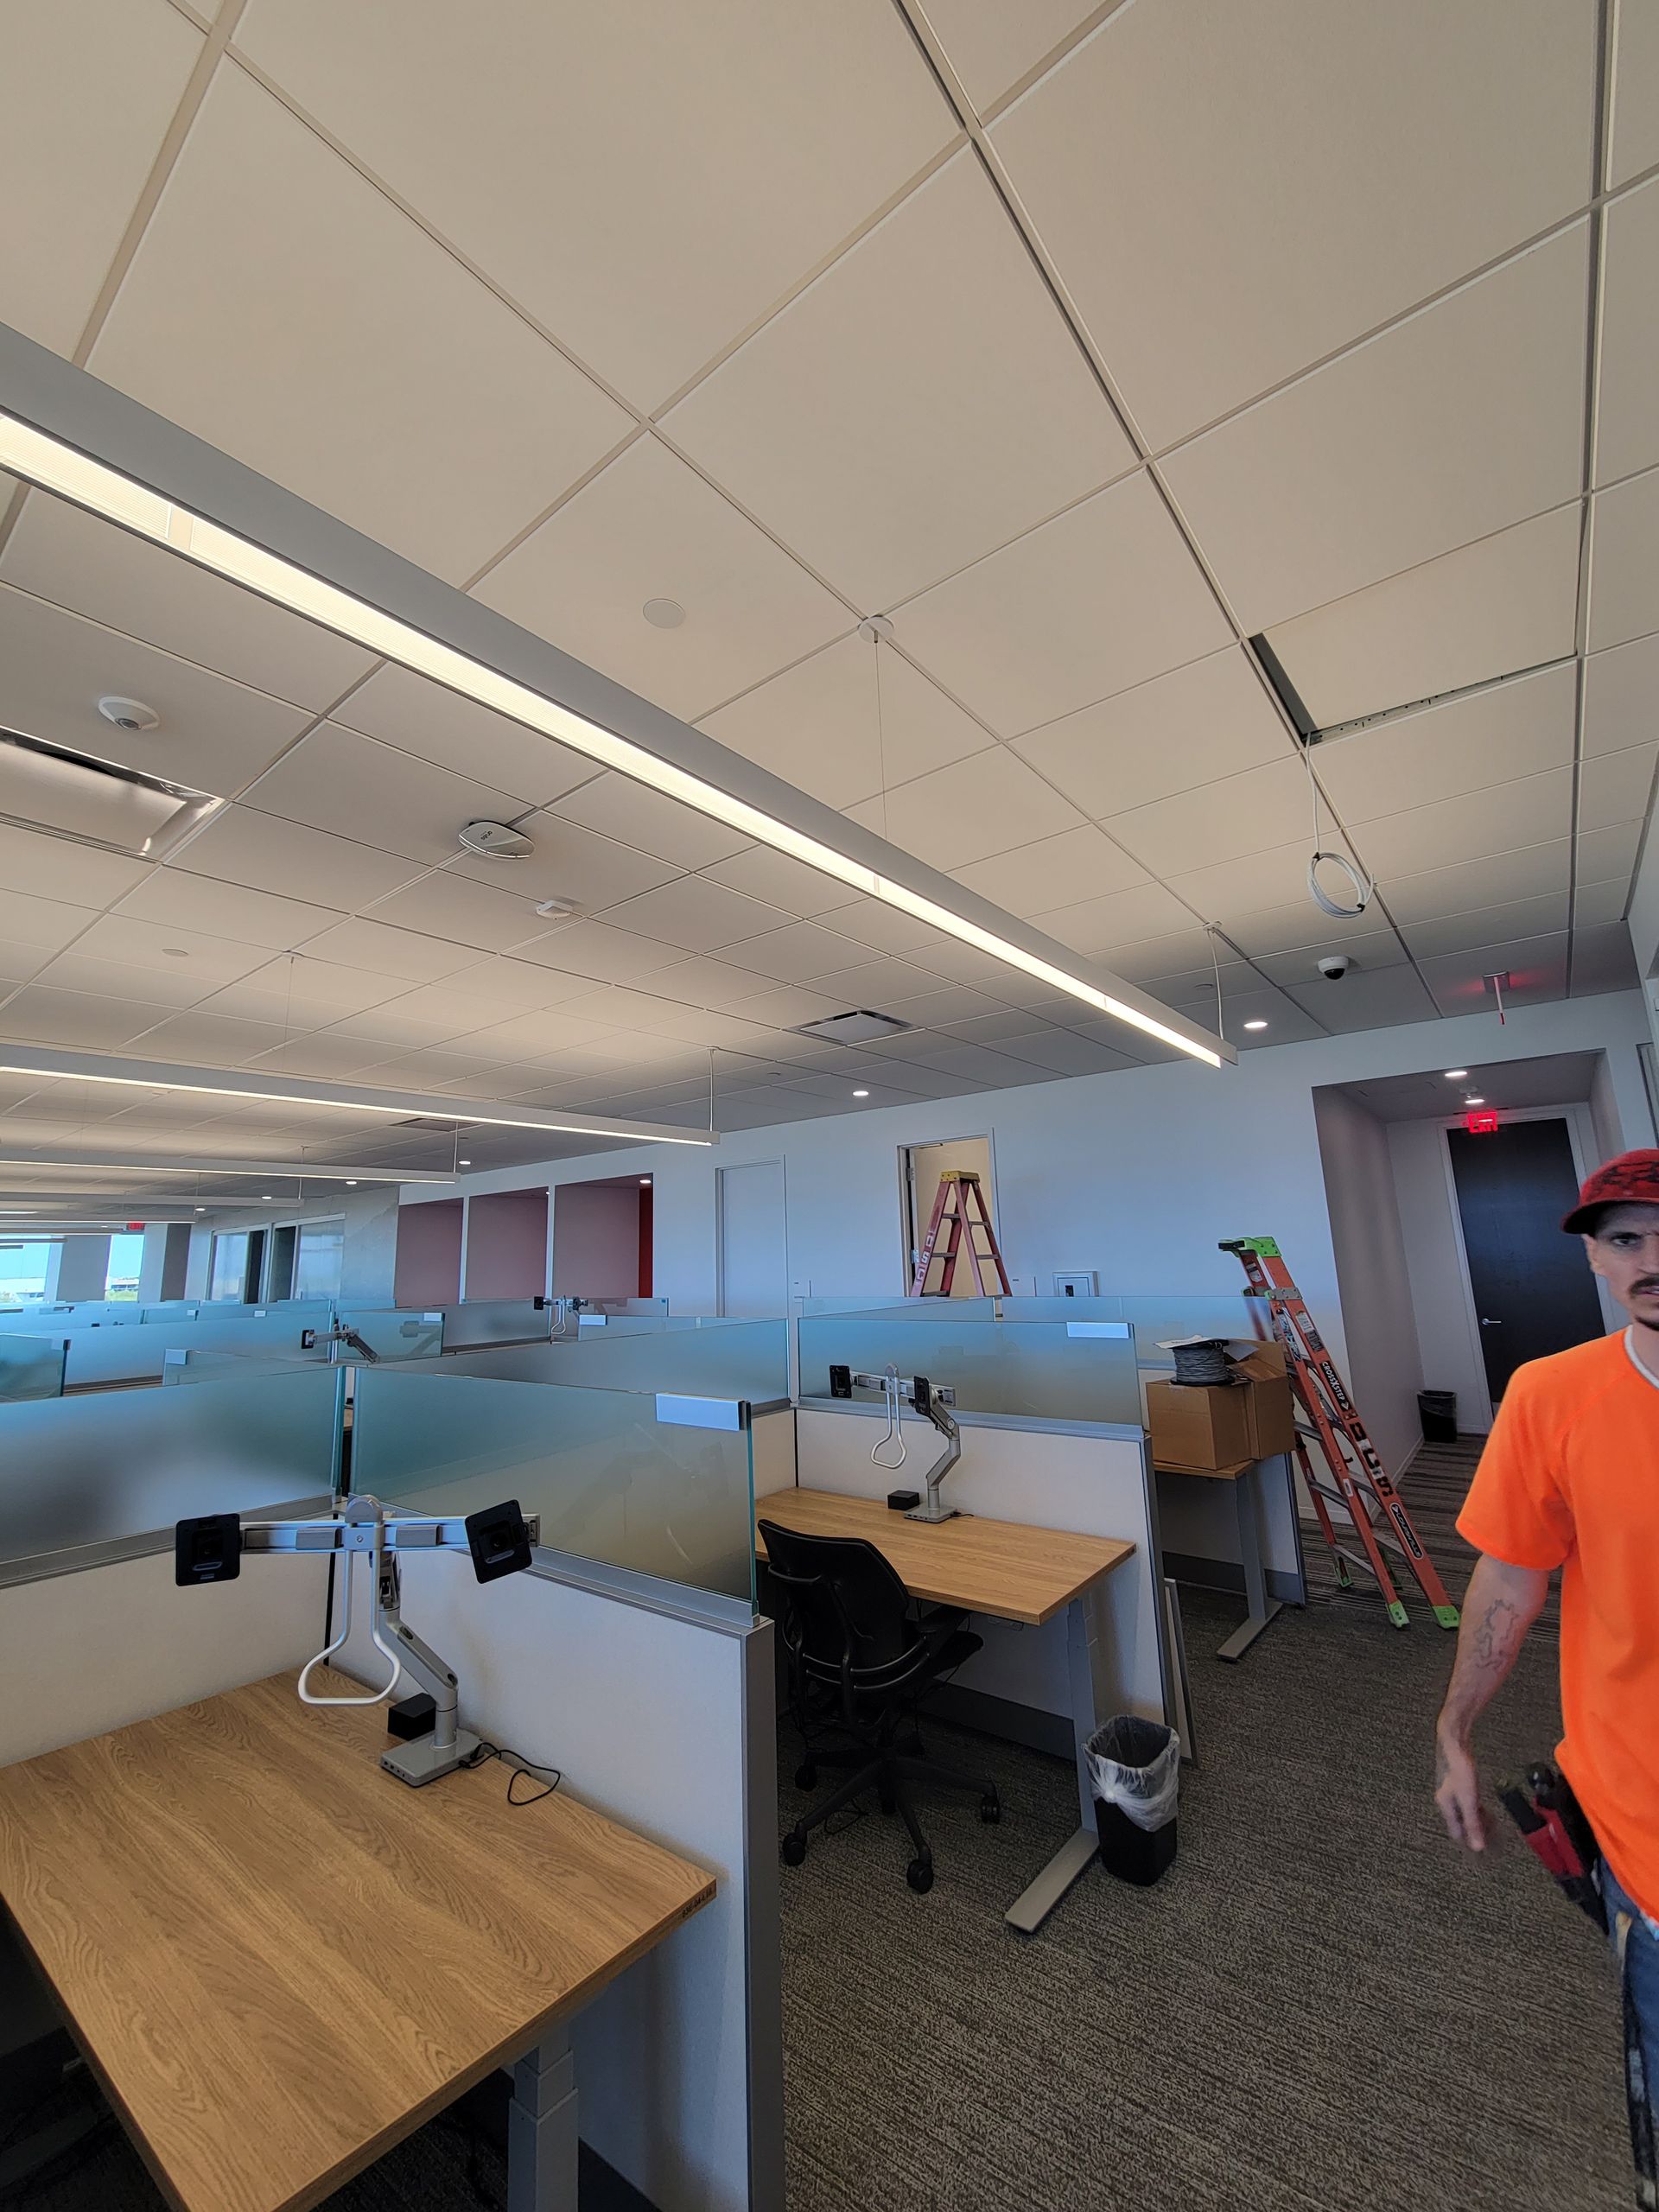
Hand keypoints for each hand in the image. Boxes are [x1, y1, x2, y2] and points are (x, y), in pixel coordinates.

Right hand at [1434, 1727, 1485, 1850]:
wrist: (1455, 1745)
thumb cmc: (1460, 1770)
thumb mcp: (1469, 1800)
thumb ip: (1473, 1823)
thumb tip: (1477, 1846)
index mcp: (1445, 1807)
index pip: (1456, 1832)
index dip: (1468, 1842)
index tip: (1481, 1851)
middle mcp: (1445, 1801)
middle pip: (1460, 1823)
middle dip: (1473, 1832)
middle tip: (1489, 1839)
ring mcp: (1451, 1792)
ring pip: (1464, 1813)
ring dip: (1475, 1821)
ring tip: (1490, 1827)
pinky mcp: (1458, 1783)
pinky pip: (1467, 1803)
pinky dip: (1476, 1810)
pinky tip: (1483, 1808)